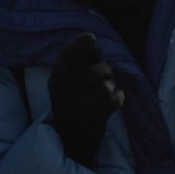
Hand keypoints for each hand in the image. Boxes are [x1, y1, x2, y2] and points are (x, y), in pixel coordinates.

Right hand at [48, 32, 122, 165]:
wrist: (71, 136)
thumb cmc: (76, 99)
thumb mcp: (73, 79)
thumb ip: (83, 61)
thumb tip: (96, 49)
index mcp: (56, 81)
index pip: (66, 58)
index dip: (78, 45)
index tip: (91, 37)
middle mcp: (61, 95)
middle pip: (97, 72)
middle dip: (106, 71)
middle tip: (105, 76)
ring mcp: (75, 110)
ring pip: (107, 87)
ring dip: (112, 87)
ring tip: (106, 92)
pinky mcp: (90, 122)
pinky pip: (113, 102)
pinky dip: (118, 98)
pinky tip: (115, 98)